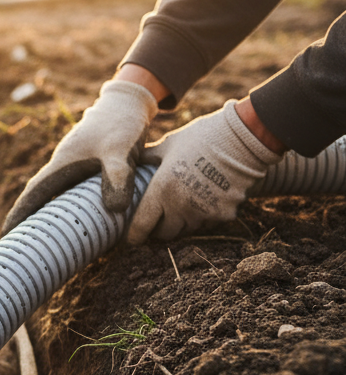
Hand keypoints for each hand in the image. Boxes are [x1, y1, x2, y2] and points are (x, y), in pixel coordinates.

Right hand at [3, 78, 158, 232]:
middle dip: (28, 220)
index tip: (5, 234)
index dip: (19, 214)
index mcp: (62, 165)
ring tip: (43, 241)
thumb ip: (117, 177)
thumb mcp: (120, 150)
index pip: (34, 193)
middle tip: (18, 245)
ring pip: (55, 197)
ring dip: (47, 216)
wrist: (129, 103)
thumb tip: (114, 210)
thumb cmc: (121, 124)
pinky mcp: (88, 169)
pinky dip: (68, 209)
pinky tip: (75, 222)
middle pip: (39, 198)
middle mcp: (64, 168)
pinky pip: (72, 195)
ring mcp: (75, 168)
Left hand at [128, 100, 283, 243]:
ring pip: (186, 230)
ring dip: (181, 223)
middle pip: (163, 234)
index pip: (140, 227)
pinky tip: (205, 199)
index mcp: (161, 191)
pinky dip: (203, 217)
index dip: (133, 236)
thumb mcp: (168, 145)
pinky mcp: (224, 215)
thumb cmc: (201, 137)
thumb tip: (130, 162)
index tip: (131, 237)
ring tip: (182, 206)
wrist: (245, 137)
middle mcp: (180, 207)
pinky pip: (207, 223)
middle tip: (158, 219)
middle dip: (158, 229)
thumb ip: (147, 159)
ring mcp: (203, 213)